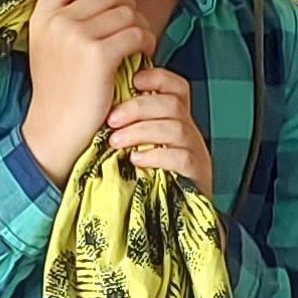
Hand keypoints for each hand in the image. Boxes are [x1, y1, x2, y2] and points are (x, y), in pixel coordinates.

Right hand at [19, 0, 148, 182]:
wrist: (55, 130)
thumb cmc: (60, 91)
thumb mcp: (49, 47)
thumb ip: (66, 19)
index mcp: (42, 17)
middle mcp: (58, 22)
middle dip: (127, 6)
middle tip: (132, 26)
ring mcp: (77, 36)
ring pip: (127, 12)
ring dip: (141, 25)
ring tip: (140, 43)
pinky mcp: (99, 55)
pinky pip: (136, 33)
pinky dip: (147, 41)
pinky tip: (145, 53)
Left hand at [99, 63, 213, 197]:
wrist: (167, 220)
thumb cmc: (142, 177)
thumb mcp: (133, 144)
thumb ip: (125, 123)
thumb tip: (99, 100)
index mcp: (175, 119)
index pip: (176, 86)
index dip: (157, 77)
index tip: (133, 81)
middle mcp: (189, 131)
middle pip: (172, 104)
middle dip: (138, 107)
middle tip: (111, 121)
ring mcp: (195, 152)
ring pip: (176, 128)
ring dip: (141, 132)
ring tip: (116, 142)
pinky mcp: (197, 175)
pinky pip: (182, 157)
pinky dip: (156, 156)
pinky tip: (136, 160)